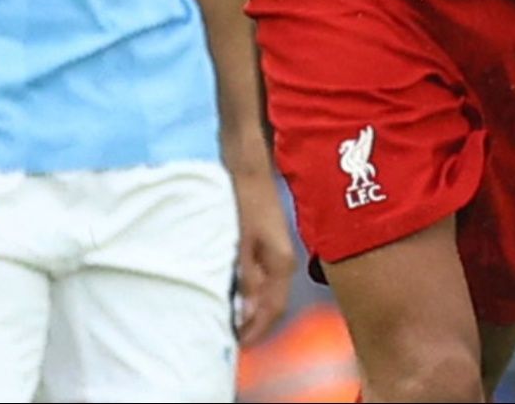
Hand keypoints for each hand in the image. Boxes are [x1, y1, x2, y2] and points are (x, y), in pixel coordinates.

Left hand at [227, 156, 294, 344]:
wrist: (249, 168)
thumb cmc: (244, 201)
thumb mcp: (240, 241)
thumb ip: (246, 276)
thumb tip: (245, 310)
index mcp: (282, 263)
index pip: (274, 308)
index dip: (257, 330)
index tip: (238, 346)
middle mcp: (284, 262)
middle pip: (273, 304)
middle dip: (254, 324)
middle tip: (230, 337)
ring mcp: (277, 254)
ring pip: (268, 293)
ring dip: (251, 309)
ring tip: (229, 320)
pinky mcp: (268, 247)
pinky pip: (262, 280)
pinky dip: (249, 293)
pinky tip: (233, 295)